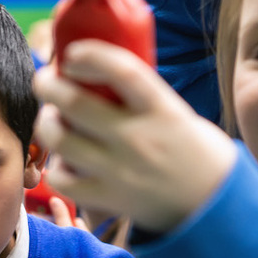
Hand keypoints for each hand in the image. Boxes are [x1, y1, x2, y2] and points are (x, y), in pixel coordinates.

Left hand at [33, 40, 235, 232]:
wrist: (213, 204)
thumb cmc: (191, 149)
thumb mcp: (175, 112)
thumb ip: (139, 94)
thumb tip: (95, 71)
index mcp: (161, 110)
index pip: (122, 71)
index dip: (91, 55)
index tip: (72, 52)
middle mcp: (137, 138)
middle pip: (74, 104)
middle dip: (48, 85)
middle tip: (46, 81)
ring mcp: (119, 170)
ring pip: (60, 140)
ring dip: (45, 123)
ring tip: (50, 119)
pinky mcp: (108, 198)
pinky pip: (62, 180)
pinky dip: (55, 168)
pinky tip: (64, 160)